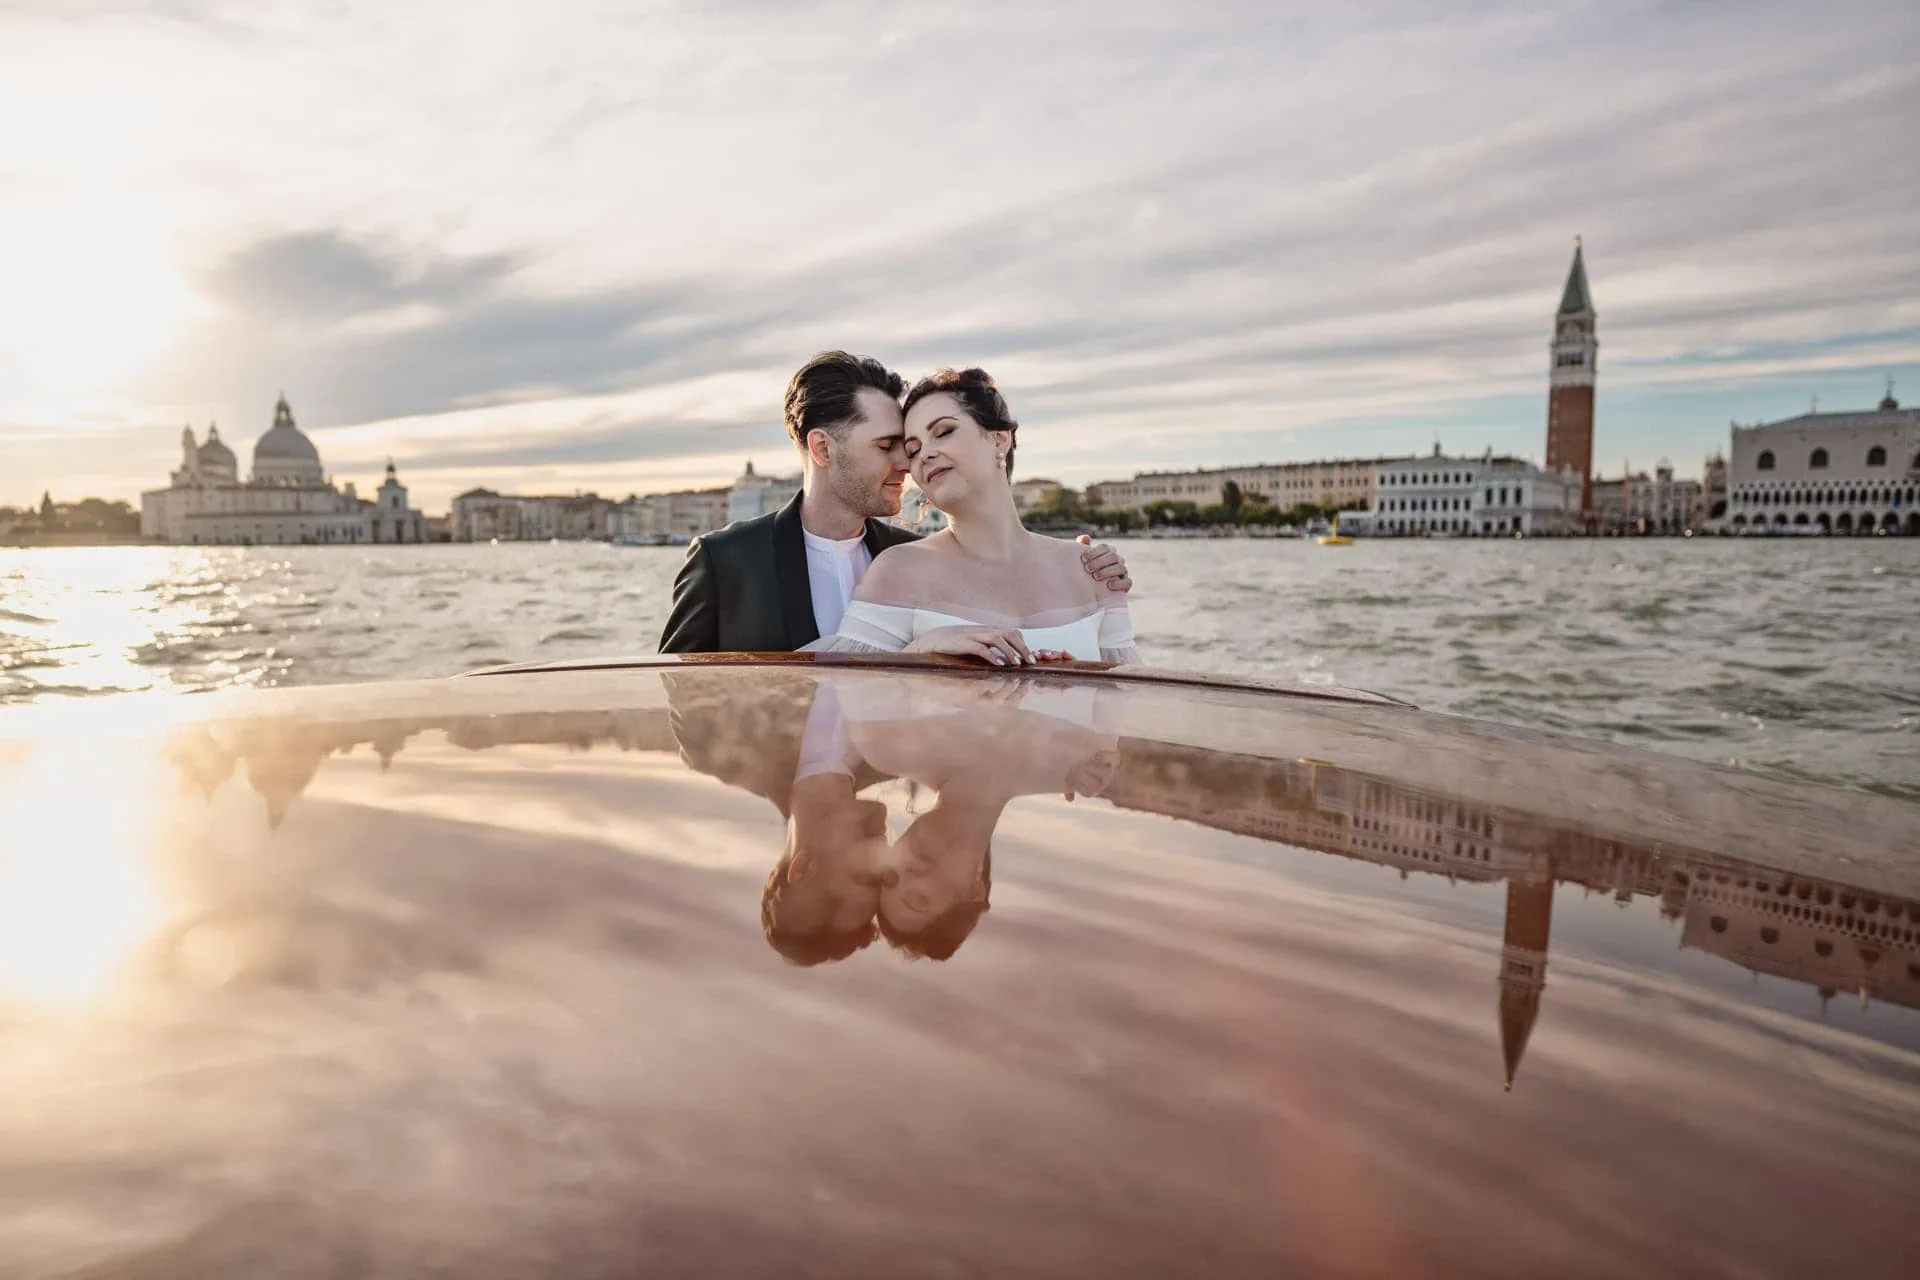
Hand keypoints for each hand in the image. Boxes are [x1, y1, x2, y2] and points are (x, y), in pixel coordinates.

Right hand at [903, 625, 1036, 665]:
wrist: (934, 640)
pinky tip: (1000, 665)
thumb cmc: (958, 644)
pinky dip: (992, 656)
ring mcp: (975, 635)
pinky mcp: (964, 643)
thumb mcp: (978, 643)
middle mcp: (985, 630)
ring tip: (1018, 664)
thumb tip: (1008, 658)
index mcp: (989, 630)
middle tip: (1031, 661)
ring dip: (1010, 651)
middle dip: (1022, 648)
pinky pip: (981, 648)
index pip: (1013, 633)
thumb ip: (993, 648)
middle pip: (1010, 634)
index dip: (1024, 644)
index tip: (1033, 657)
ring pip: (998, 639)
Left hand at [1077, 534, 1131, 593]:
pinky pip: (1128, 582)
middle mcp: (1117, 560)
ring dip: (1107, 571)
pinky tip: (1109, 585)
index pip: (1104, 547)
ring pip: (1120, 567)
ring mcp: (1123, 572)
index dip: (1094, 552)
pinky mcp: (1126, 585)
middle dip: (1099, 562)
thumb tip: (1085, 537)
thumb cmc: (1086, 574)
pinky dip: (1119, 583)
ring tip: (1095, 577)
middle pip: (1112, 556)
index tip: (1083, 559)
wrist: (1091, 593)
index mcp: (1107, 553)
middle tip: (1087, 569)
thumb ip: (1083, 548)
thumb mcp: (1084, 562)